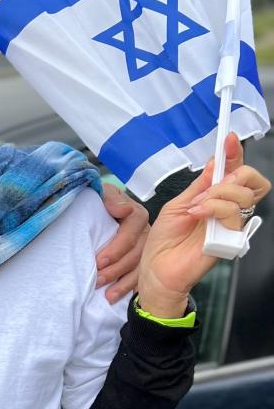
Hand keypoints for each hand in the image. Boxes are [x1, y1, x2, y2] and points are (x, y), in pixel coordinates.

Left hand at [96, 183, 148, 301]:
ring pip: (140, 268)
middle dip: (116, 269)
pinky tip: (116, 298)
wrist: (97, 215)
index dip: (117, 247)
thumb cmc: (99, 204)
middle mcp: (146, 232)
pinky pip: (141, 278)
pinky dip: (128, 289)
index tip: (100, 261)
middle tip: (97, 280)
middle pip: (136, 253)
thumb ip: (109, 197)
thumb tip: (122, 209)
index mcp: (136, 215)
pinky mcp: (145, 263)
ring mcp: (148, 249)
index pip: (132, 230)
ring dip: (122, 283)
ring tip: (107, 295)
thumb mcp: (101, 193)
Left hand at [137, 135, 270, 315]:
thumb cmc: (164, 241)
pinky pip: (233, 215)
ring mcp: (230, 225)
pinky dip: (214, 208)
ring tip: (196, 206)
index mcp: (215, 198)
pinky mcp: (231, 240)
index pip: (234, 172)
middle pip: (252, 181)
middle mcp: (227, 210)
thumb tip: (216, 162)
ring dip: (217, 194)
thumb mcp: (178, 204)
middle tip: (210, 187)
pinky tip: (196, 215)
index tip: (228, 139)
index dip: (235, 153)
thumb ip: (199, 185)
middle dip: (233, 175)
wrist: (156, 269)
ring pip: (243, 196)